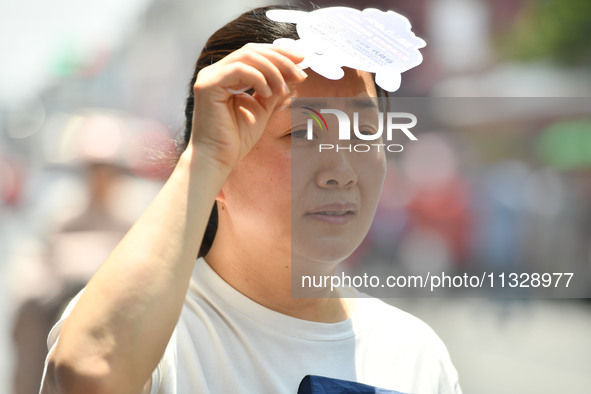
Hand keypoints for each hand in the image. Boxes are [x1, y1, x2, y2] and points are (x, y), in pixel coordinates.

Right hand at [188, 43, 306, 170]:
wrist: (218, 159)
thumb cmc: (236, 139)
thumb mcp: (262, 108)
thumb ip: (273, 88)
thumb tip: (292, 73)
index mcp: (226, 76)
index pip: (254, 53)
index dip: (279, 53)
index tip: (301, 61)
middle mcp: (216, 72)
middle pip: (251, 51)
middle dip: (280, 59)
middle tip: (300, 74)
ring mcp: (210, 77)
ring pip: (247, 57)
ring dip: (273, 70)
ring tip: (285, 90)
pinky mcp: (207, 85)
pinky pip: (239, 70)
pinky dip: (259, 79)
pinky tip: (269, 93)